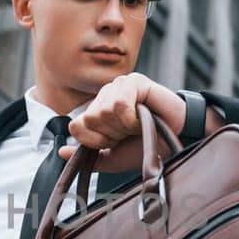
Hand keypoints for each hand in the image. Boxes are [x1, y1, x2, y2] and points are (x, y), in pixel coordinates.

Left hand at [56, 74, 185, 168]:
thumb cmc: (147, 146)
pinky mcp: (133, 81)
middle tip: (130, 133)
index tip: (115, 142)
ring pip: (104, 112)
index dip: (95, 141)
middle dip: (112, 134)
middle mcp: (104, 96)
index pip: (76, 126)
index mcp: (97, 112)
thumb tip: (61, 152)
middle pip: (90, 120)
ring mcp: (118, 86)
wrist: (177, 140)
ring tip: (139, 124)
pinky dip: (132, 118)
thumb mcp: (114, 157)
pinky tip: (144, 116)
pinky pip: (119, 104)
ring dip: (124, 126)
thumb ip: (89, 156)